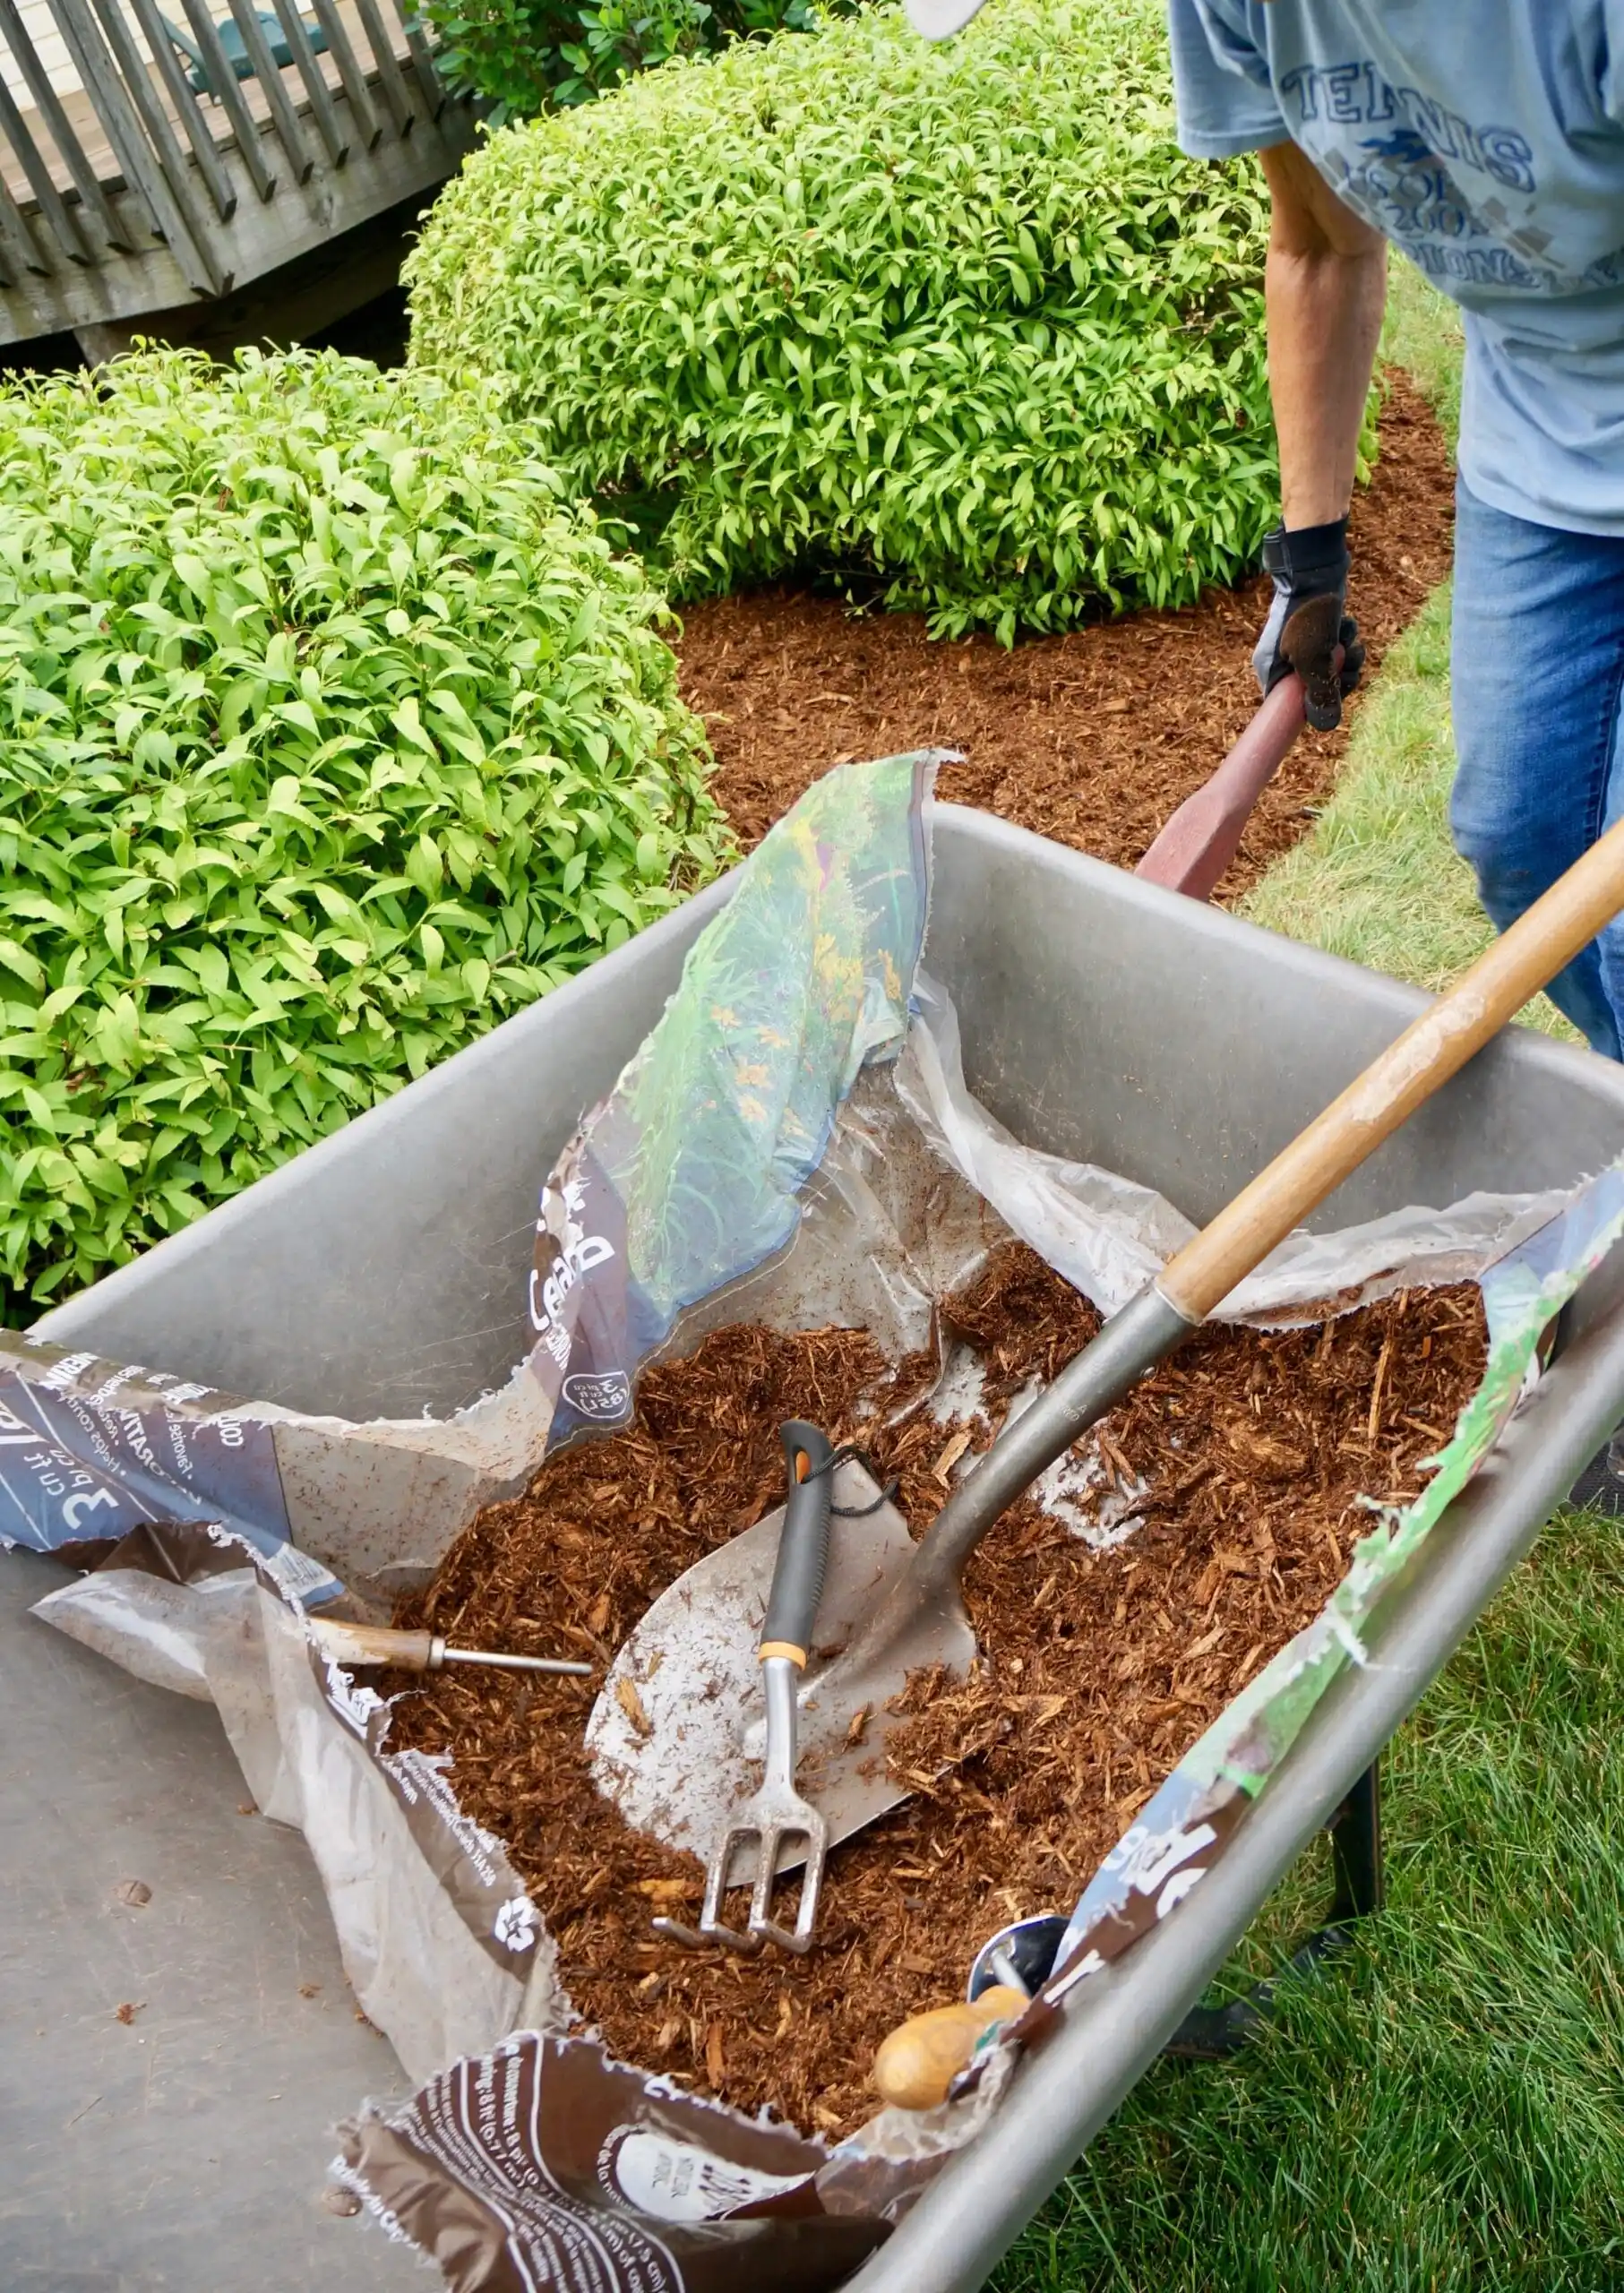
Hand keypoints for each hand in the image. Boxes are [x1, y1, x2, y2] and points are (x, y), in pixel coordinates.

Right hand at [1252, 517, 1365, 731]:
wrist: (1315, 570)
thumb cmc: (1308, 616)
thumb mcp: (1315, 660)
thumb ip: (1320, 693)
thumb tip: (1327, 726)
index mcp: (1271, 671)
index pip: (1289, 705)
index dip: (1313, 707)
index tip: (1333, 697)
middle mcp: (1282, 660)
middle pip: (1315, 688)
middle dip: (1338, 677)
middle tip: (1348, 664)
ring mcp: (1300, 645)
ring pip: (1330, 667)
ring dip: (1346, 657)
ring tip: (1348, 639)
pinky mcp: (1317, 630)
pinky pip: (1334, 648)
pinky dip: (1344, 641)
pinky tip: (1345, 626)